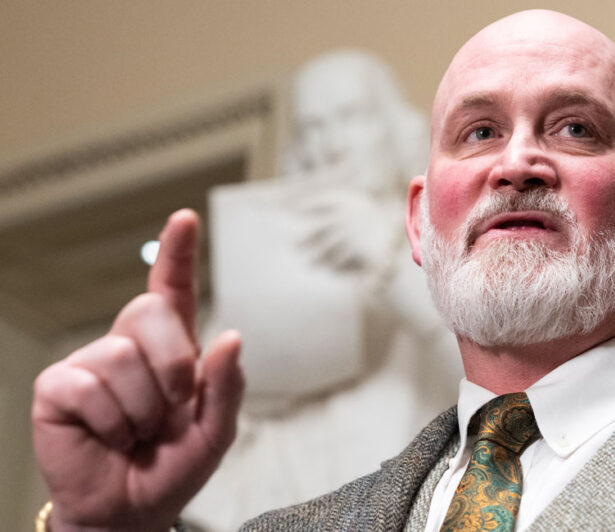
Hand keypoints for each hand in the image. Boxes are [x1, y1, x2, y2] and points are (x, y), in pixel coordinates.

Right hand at [32, 209, 244, 531]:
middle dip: (174, 367)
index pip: (173, 291)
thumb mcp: (215, 431)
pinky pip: (91, 387)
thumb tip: (230, 337)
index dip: (177, 254)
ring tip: (136, 432)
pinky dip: (111, 422)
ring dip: (142, 409)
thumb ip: (227, 387)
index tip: (185, 218)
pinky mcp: (58, 386)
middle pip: (150, 311)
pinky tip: (109, 436)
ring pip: (124, 358)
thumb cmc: (172, 466)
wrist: (132, 511)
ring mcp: (91, 362)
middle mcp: (129, 346)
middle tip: (172, 410)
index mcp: (172, 349)